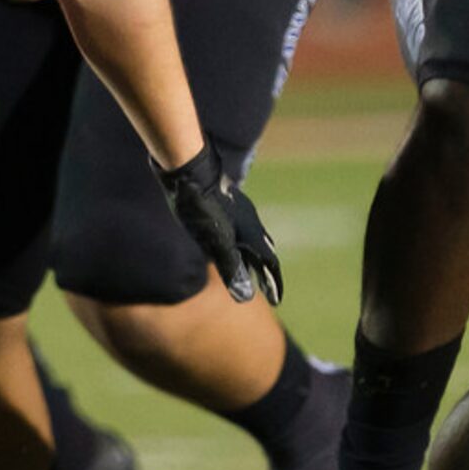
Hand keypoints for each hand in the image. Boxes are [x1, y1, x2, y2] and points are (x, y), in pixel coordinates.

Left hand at [153, 141, 282, 305]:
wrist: (190, 169)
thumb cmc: (201, 208)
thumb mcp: (214, 242)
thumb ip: (231, 268)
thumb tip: (245, 298)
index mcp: (251, 234)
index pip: (269, 264)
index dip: (273, 283)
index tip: (278, 300)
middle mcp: (250, 223)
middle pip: (265, 252)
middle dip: (267, 273)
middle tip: (271, 290)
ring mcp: (240, 212)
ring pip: (254, 239)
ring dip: (257, 257)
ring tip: (255, 269)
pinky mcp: (228, 205)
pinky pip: (243, 229)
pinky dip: (245, 244)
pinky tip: (234, 240)